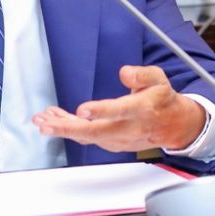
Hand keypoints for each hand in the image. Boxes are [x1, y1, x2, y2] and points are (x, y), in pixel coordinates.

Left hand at [32, 65, 206, 152]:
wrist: (172, 126)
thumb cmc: (161, 100)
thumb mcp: (159, 79)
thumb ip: (142, 74)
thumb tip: (124, 72)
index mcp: (140, 109)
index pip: (119, 111)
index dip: (100, 111)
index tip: (82, 110)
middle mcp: (127, 127)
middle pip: (95, 132)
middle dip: (68, 129)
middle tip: (47, 123)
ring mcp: (118, 138)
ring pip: (87, 137)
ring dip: (63, 129)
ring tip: (42, 121)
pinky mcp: (111, 142)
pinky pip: (87, 138)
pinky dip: (69, 129)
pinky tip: (54, 119)